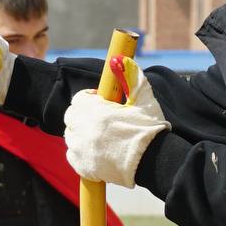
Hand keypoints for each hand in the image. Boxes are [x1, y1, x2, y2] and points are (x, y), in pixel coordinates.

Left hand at [64, 58, 167, 185]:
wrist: (153, 162)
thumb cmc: (149, 128)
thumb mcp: (144, 97)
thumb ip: (130, 76)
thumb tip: (119, 59)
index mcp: (95, 111)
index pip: (79, 99)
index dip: (89, 98)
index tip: (101, 101)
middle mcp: (83, 130)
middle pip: (71, 117)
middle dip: (82, 115)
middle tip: (99, 118)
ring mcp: (81, 149)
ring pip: (71, 136)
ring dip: (81, 133)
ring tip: (100, 136)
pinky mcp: (82, 167)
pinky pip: (72, 155)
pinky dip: (80, 152)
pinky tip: (96, 150)